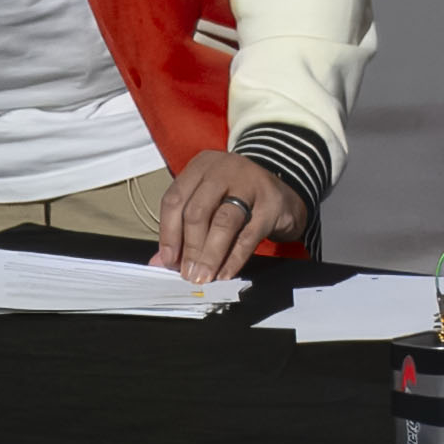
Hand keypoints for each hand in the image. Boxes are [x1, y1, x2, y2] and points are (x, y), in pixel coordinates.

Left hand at [152, 150, 303, 282]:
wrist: (284, 194)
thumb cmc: (238, 200)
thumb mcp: (208, 204)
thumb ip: (183, 230)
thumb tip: (159, 263)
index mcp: (201, 166)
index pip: (174, 199)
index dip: (168, 233)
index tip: (169, 260)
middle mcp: (224, 169)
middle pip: (198, 211)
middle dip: (190, 248)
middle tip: (188, 274)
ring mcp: (250, 183)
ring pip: (223, 222)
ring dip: (210, 254)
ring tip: (204, 276)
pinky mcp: (272, 203)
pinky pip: (249, 234)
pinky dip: (234, 257)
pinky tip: (225, 273)